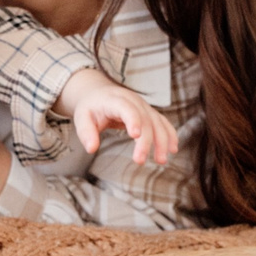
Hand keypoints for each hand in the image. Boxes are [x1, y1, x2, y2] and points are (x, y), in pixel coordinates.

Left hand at [55, 67, 178, 164]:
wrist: (99, 94)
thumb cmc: (91, 108)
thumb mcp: (82, 118)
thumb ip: (86, 132)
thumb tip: (91, 148)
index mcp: (115, 100)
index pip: (127, 108)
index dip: (133, 120)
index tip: (135, 135)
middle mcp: (133, 101)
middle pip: (145, 120)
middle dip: (145, 141)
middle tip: (140, 161)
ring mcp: (144, 106)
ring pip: (158, 122)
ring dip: (162, 141)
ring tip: (161, 161)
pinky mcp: (150, 113)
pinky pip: (163, 122)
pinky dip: (170, 134)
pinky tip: (173, 149)